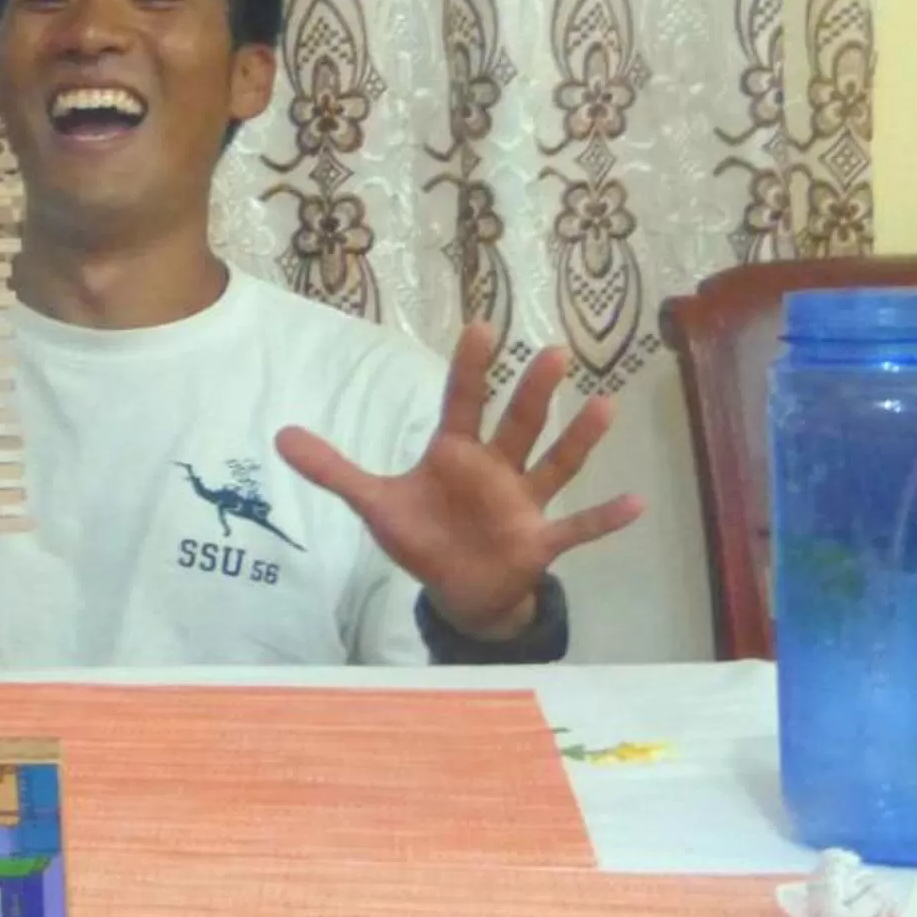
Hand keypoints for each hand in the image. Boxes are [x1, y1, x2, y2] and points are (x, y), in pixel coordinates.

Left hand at [273, 327, 642, 638]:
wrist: (459, 589)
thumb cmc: (424, 535)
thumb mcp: (374, 502)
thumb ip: (333, 469)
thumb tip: (279, 437)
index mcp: (456, 453)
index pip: (463, 401)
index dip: (470, 368)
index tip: (482, 327)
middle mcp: (496, 469)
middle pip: (516, 424)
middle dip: (533, 392)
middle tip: (554, 350)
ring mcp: (523, 504)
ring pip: (554, 465)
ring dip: (579, 439)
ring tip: (606, 404)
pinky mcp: (540, 541)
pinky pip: (578, 527)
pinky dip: (605, 518)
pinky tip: (637, 502)